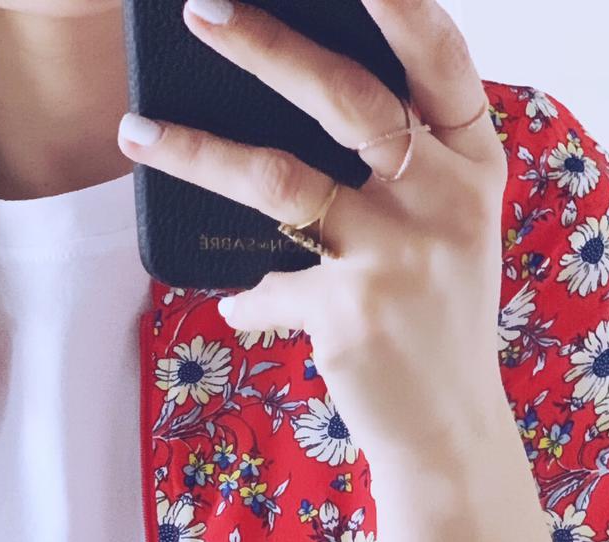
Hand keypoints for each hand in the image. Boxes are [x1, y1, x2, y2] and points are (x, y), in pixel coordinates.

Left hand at [117, 0, 508, 468]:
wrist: (450, 433)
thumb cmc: (438, 325)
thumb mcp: (448, 236)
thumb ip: (403, 175)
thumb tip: (291, 118)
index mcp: (473, 168)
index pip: (442, 62)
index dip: (401, 5)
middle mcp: (442, 201)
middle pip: (347, 98)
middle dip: (267, 46)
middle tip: (201, 10)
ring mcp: (396, 256)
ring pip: (279, 180)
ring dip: (197, 152)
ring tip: (135, 132)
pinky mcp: (349, 313)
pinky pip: (267, 286)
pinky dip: (245, 297)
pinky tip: (236, 305)